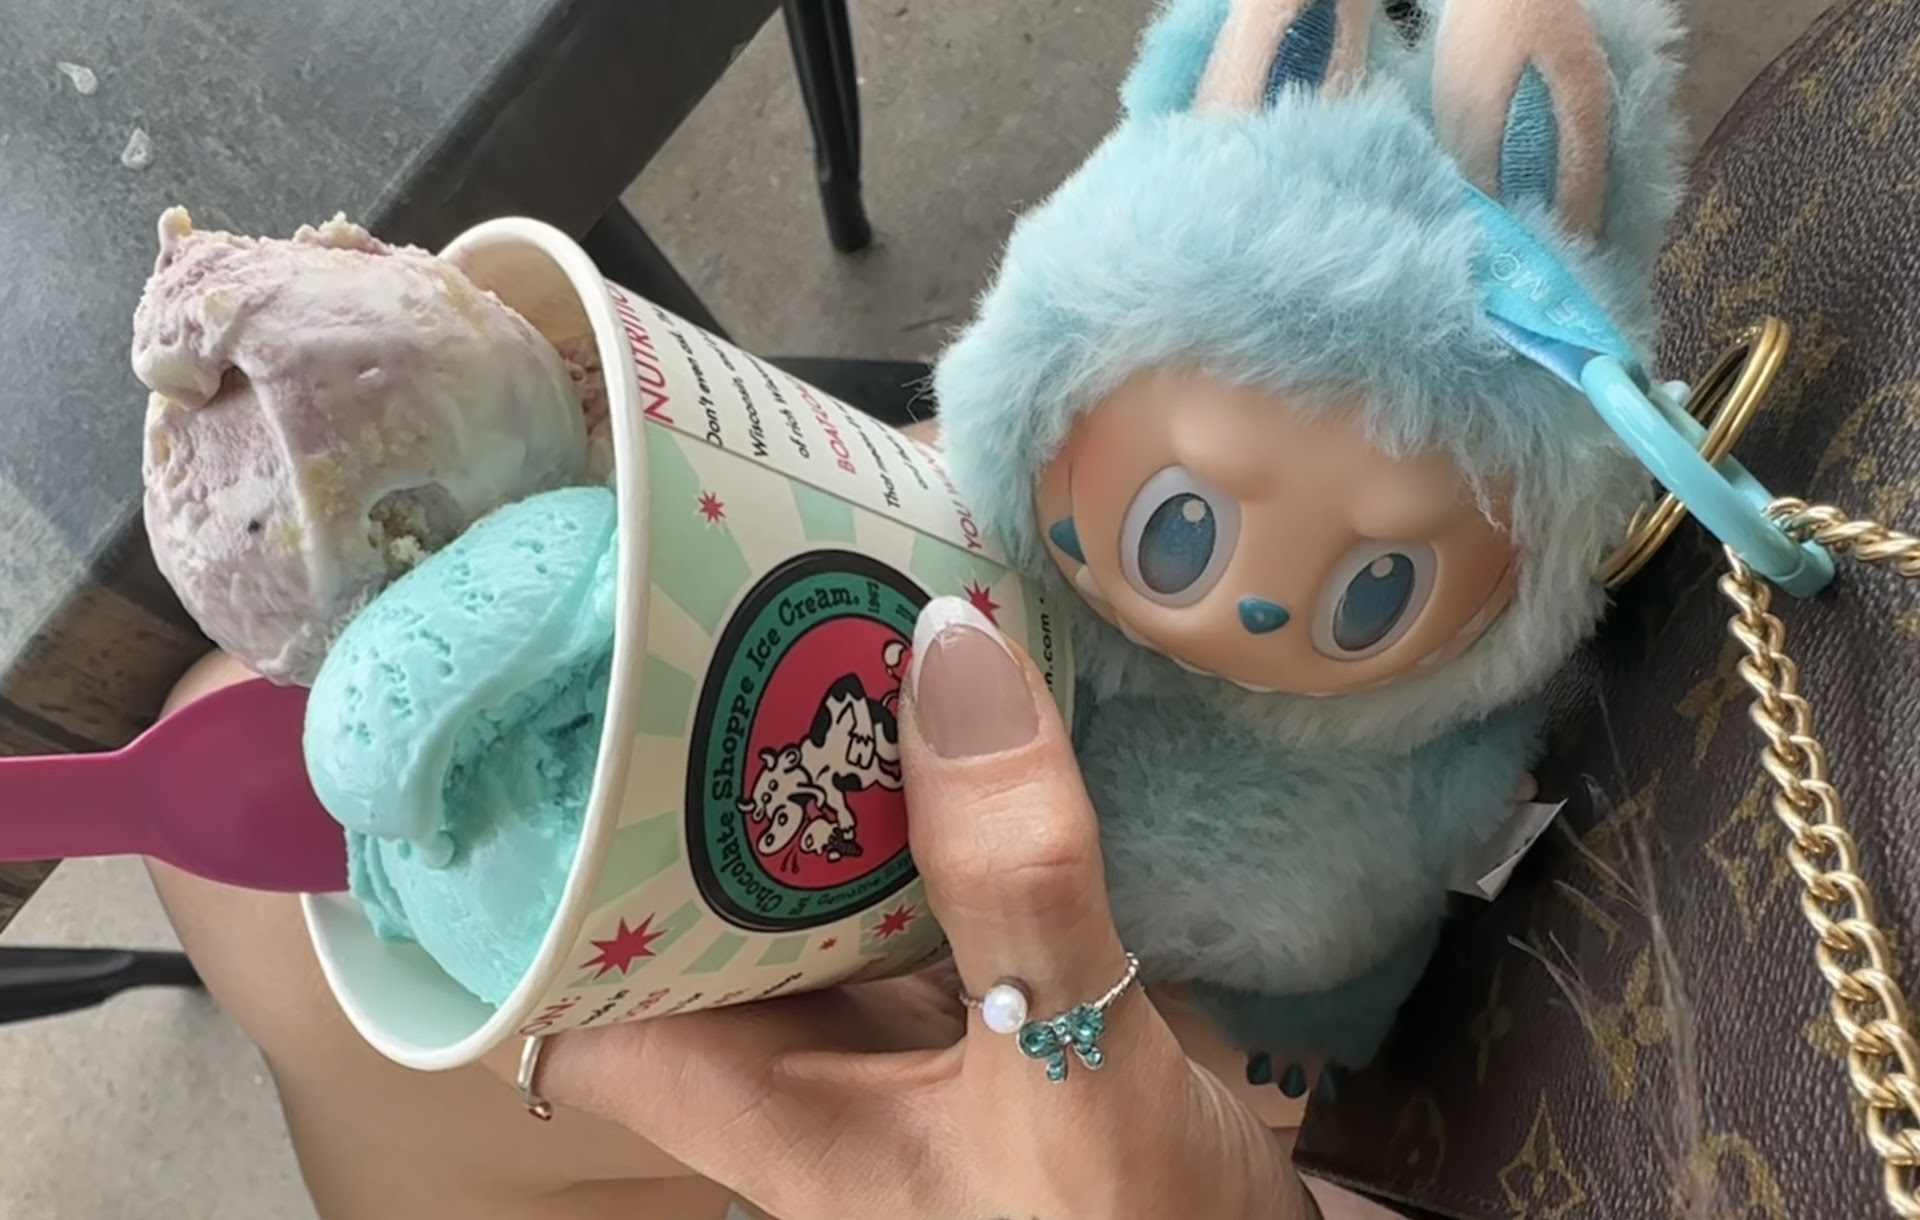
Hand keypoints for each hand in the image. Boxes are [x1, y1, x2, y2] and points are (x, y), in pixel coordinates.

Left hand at [498, 596, 1313, 1219]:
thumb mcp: (1067, 1064)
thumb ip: (1014, 882)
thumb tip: (952, 649)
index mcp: (755, 1105)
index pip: (573, 992)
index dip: (537, 877)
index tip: (549, 725)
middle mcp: (797, 1063)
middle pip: (682, 904)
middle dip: (681, 767)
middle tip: (691, 607)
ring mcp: (886, 1030)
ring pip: (800, 882)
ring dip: (804, 766)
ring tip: (797, 610)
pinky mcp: (969, 1000)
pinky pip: (907, 878)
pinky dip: (913, 794)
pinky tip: (935, 701)